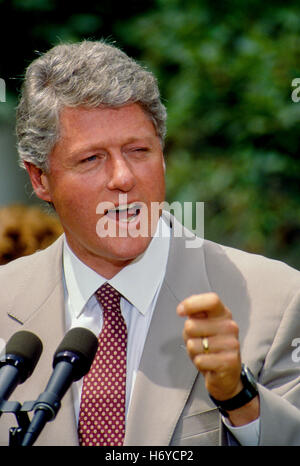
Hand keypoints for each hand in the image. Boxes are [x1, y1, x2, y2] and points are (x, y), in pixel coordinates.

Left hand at [177, 292, 259, 425]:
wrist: (226, 375)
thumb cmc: (210, 347)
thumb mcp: (201, 326)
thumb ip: (194, 315)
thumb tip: (183, 309)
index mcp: (223, 314)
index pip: (210, 300)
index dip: (191, 304)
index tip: (180, 311)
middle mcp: (230, 326)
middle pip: (192, 325)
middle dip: (188, 336)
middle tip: (199, 342)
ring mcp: (232, 344)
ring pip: (193, 345)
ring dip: (193, 352)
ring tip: (204, 353)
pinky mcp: (230, 361)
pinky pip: (200, 360)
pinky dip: (199, 363)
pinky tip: (209, 363)